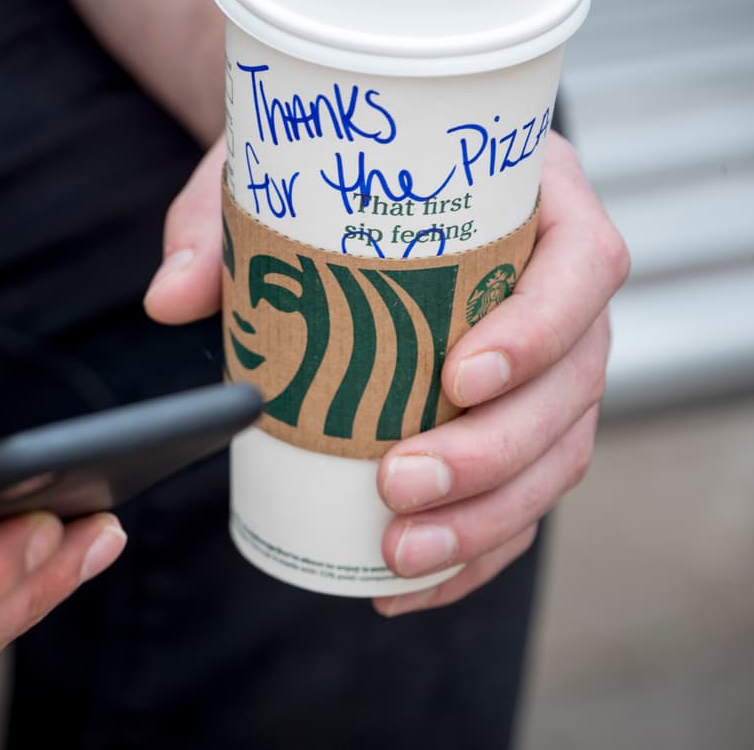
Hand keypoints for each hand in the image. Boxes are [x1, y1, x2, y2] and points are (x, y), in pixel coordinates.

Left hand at [144, 134, 628, 614]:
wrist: (351, 182)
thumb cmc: (333, 168)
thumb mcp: (281, 171)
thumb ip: (221, 223)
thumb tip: (168, 299)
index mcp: (538, 198)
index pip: (585, 262)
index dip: (540, 328)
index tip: (459, 373)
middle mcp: (564, 286)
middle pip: (576, 381)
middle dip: (494, 451)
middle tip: (400, 483)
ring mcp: (556, 362)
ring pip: (559, 453)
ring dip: (487, 518)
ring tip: (399, 553)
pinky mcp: (525, 422)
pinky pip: (525, 496)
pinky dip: (474, 550)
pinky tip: (408, 584)